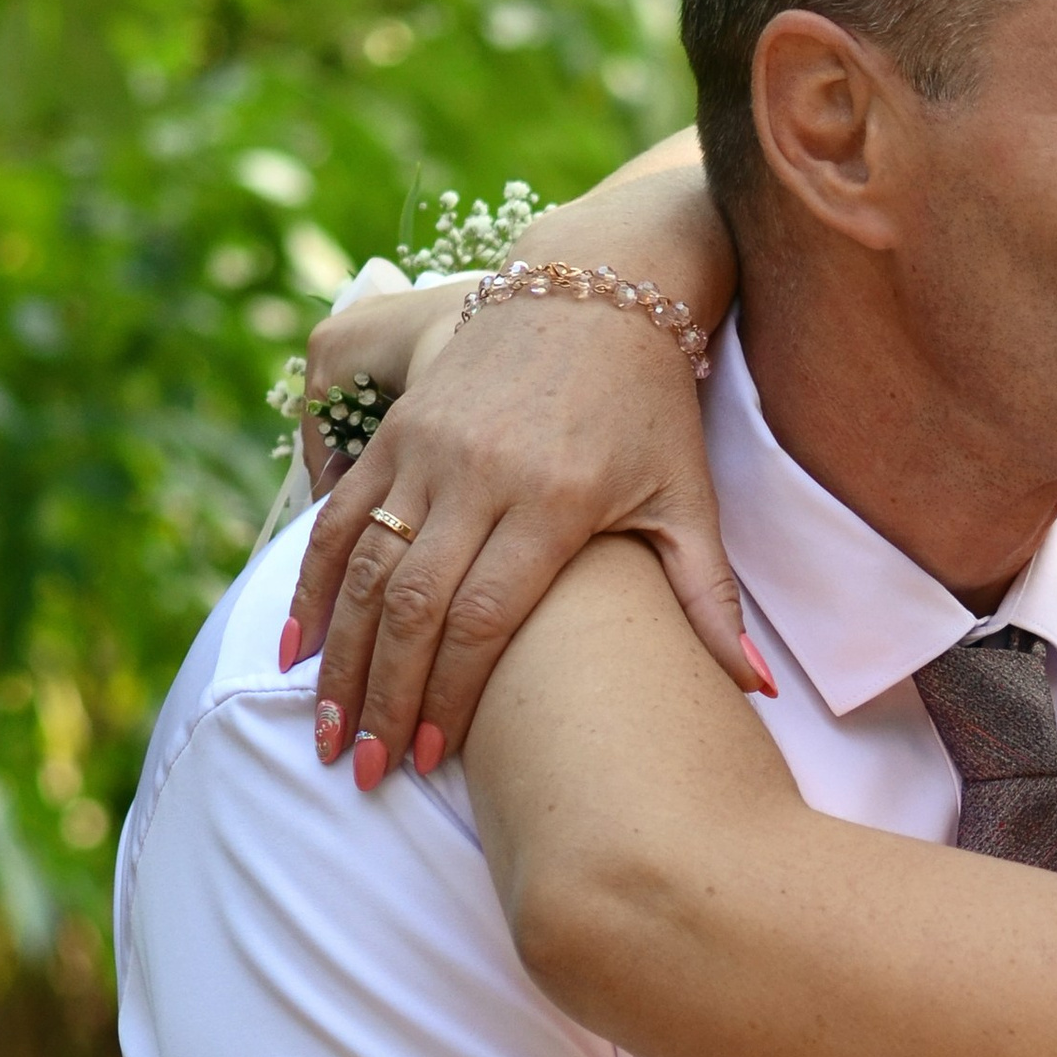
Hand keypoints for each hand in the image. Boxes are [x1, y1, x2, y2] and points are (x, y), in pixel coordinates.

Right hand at [284, 294, 764, 784]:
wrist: (601, 284)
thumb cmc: (653, 404)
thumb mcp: (688, 497)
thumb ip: (711, 600)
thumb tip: (759, 692)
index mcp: (554, 501)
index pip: (483, 619)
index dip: (451, 696)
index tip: (433, 760)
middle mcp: (480, 473)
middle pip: (412, 606)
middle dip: (385, 699)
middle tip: (367, 773)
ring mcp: (430, 446)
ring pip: (363, 567)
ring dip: (340, 658)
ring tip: (328, 732)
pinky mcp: (399, 427)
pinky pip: (337, 516)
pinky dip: (312, 586)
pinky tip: (297, 649)